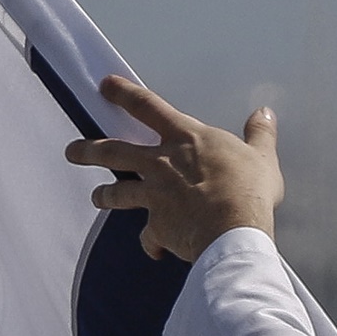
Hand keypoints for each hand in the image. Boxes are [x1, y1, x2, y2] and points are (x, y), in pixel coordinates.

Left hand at [62, 74, 282, 261]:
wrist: (234, 231)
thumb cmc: (248, 191)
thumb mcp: (261, 156)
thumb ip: (260, 134)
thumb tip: (265, 113)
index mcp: (186, 139)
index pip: (148, 107)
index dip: (123, 93)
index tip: (105, 85)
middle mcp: (161, 163)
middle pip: (114, 151)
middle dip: (89, 150)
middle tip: (72, 151)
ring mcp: (154, 195)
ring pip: (118, 193)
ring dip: (104, 195)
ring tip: (96, 197)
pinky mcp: (156, 226)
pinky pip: (147, 237)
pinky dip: (150, 243)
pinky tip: (154, 250)